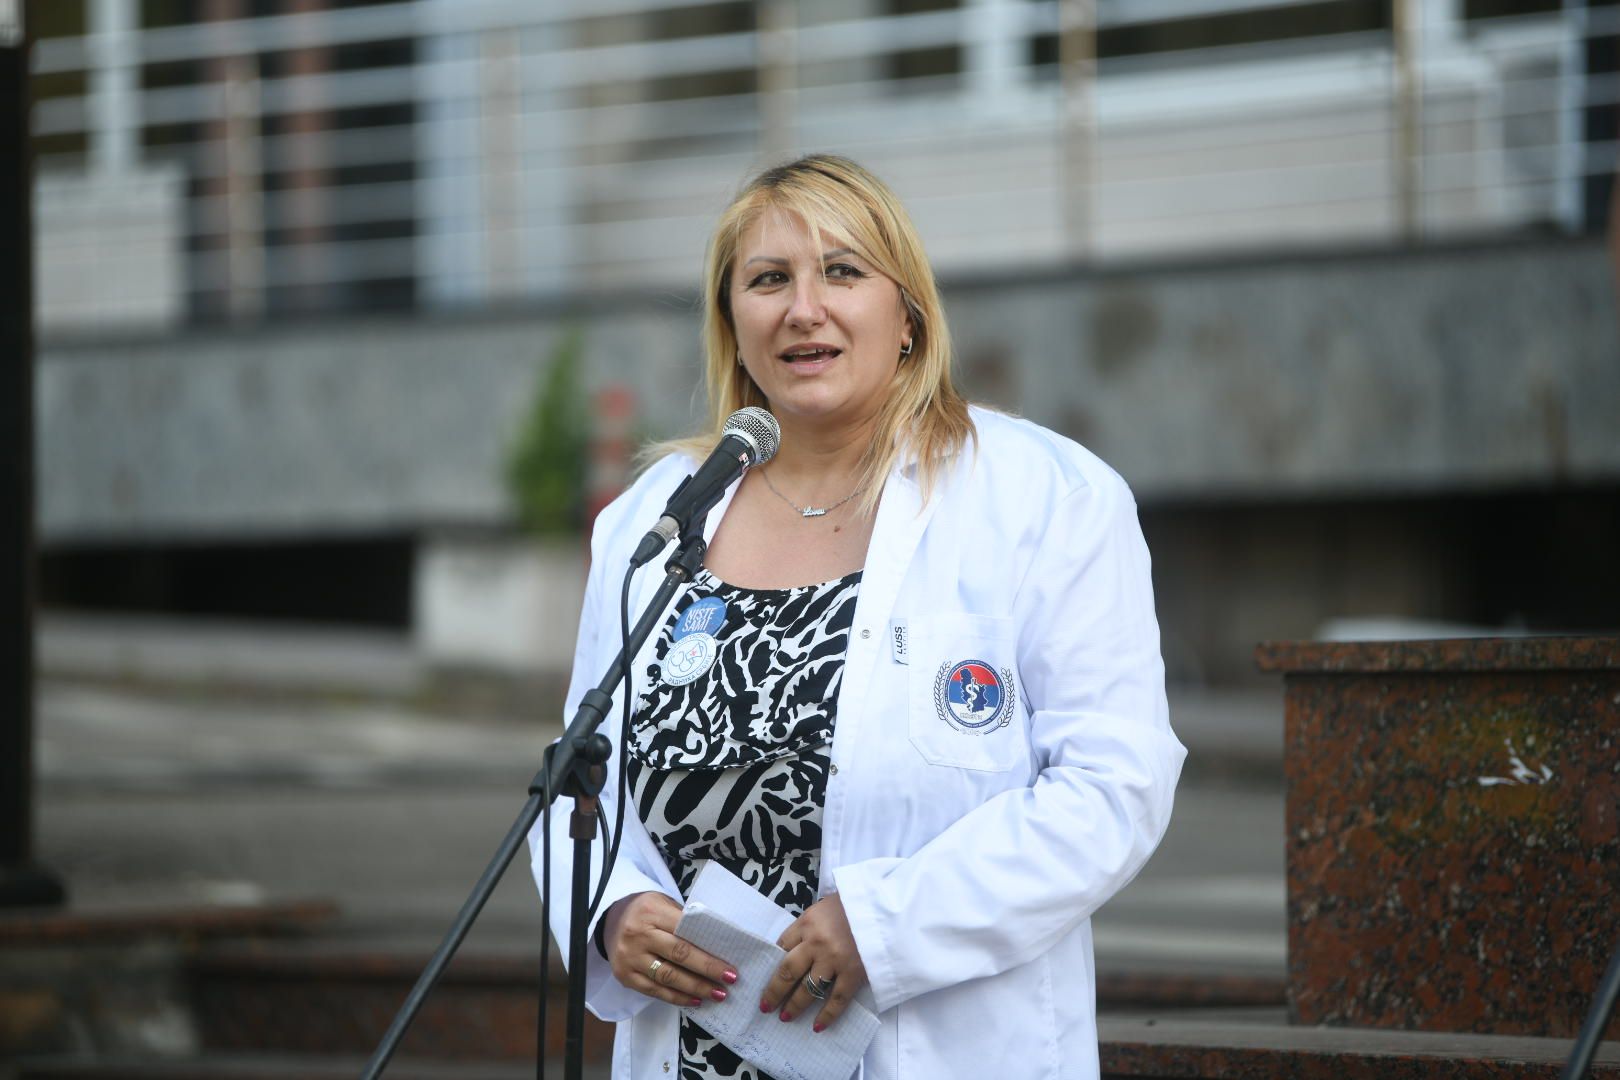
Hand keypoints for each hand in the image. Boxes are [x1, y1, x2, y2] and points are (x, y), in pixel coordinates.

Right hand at [604, 891, 737, 1007]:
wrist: (612, 919)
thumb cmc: (647, 911)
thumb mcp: (665, 904)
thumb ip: (685, 921)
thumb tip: (717, 946)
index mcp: (652, 912)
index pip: (686, 933)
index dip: (709, 952)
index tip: (730, 966)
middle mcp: (638, 935)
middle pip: (679, 955)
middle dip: (707, 970)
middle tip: (729, 982)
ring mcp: (629, 957)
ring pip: (667, 977)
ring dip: (695, 988)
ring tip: (716, 994)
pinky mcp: (624, 976)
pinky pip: (654, 990)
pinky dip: (676, 997)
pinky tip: (694, 1000)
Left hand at [761, 893, 867, 1032]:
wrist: (884, 907)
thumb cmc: (851, 907)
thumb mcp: (822, 909)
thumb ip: (807, 929)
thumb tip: (791, 952)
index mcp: (807, 923)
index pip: (781, 947)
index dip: (771, 964)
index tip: (765, 977)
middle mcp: (816, 942)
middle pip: (787, 971)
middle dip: (774, 992)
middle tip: (765, 1007)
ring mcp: (834, 959)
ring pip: (808, 989)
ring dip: (794, 1006)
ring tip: (785, 1017)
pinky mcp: (854, 973)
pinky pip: (837, 999)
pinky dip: (827, 1015)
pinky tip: (817, 1026)